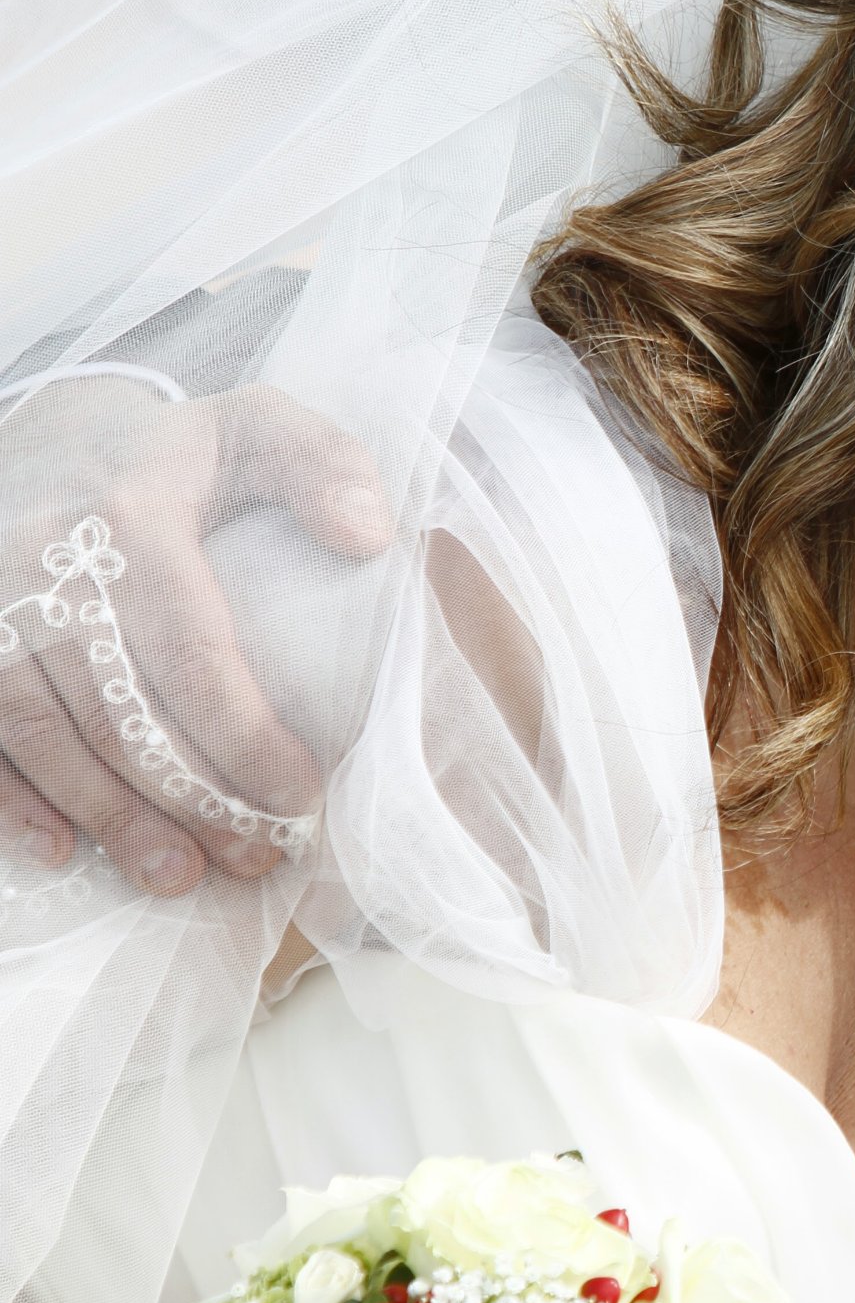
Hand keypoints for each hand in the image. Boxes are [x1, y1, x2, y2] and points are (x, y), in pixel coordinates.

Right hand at [0, 380, 390, 893]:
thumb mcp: (254, 428)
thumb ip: (323, 465)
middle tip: (253, 856)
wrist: (41, 439)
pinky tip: (63, 851)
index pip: (190, 649)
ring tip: (178, 874)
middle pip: (117, 710)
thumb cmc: (169, 455)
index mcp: (127, 516)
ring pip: (41, 737)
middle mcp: (38, 565)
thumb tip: (370, 537)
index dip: (243, 735)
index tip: (300, 796)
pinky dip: (10, 802)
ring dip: (110, 816)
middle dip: (190, 799)